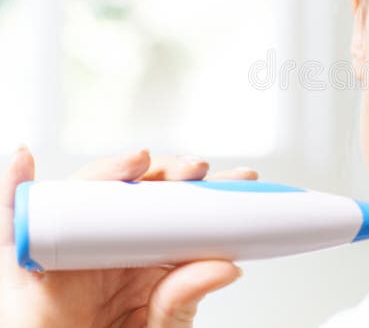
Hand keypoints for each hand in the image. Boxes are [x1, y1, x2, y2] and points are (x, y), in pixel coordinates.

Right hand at [0, 146, 258, 327]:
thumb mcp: (162, 322)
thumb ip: (185, 297)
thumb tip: (227, 267)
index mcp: (146, 248)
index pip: (179, 207)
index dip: (209, 189)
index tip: (242, 178)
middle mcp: (110, 236)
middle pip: (137, 190)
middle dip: (169, 172)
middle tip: (196, 168)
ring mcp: (72, 241)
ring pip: (86, 194)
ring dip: (111, 171)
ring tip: (138, 160)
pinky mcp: (31, 259)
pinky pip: (17, 220)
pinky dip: (14, 186)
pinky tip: (24, 160)